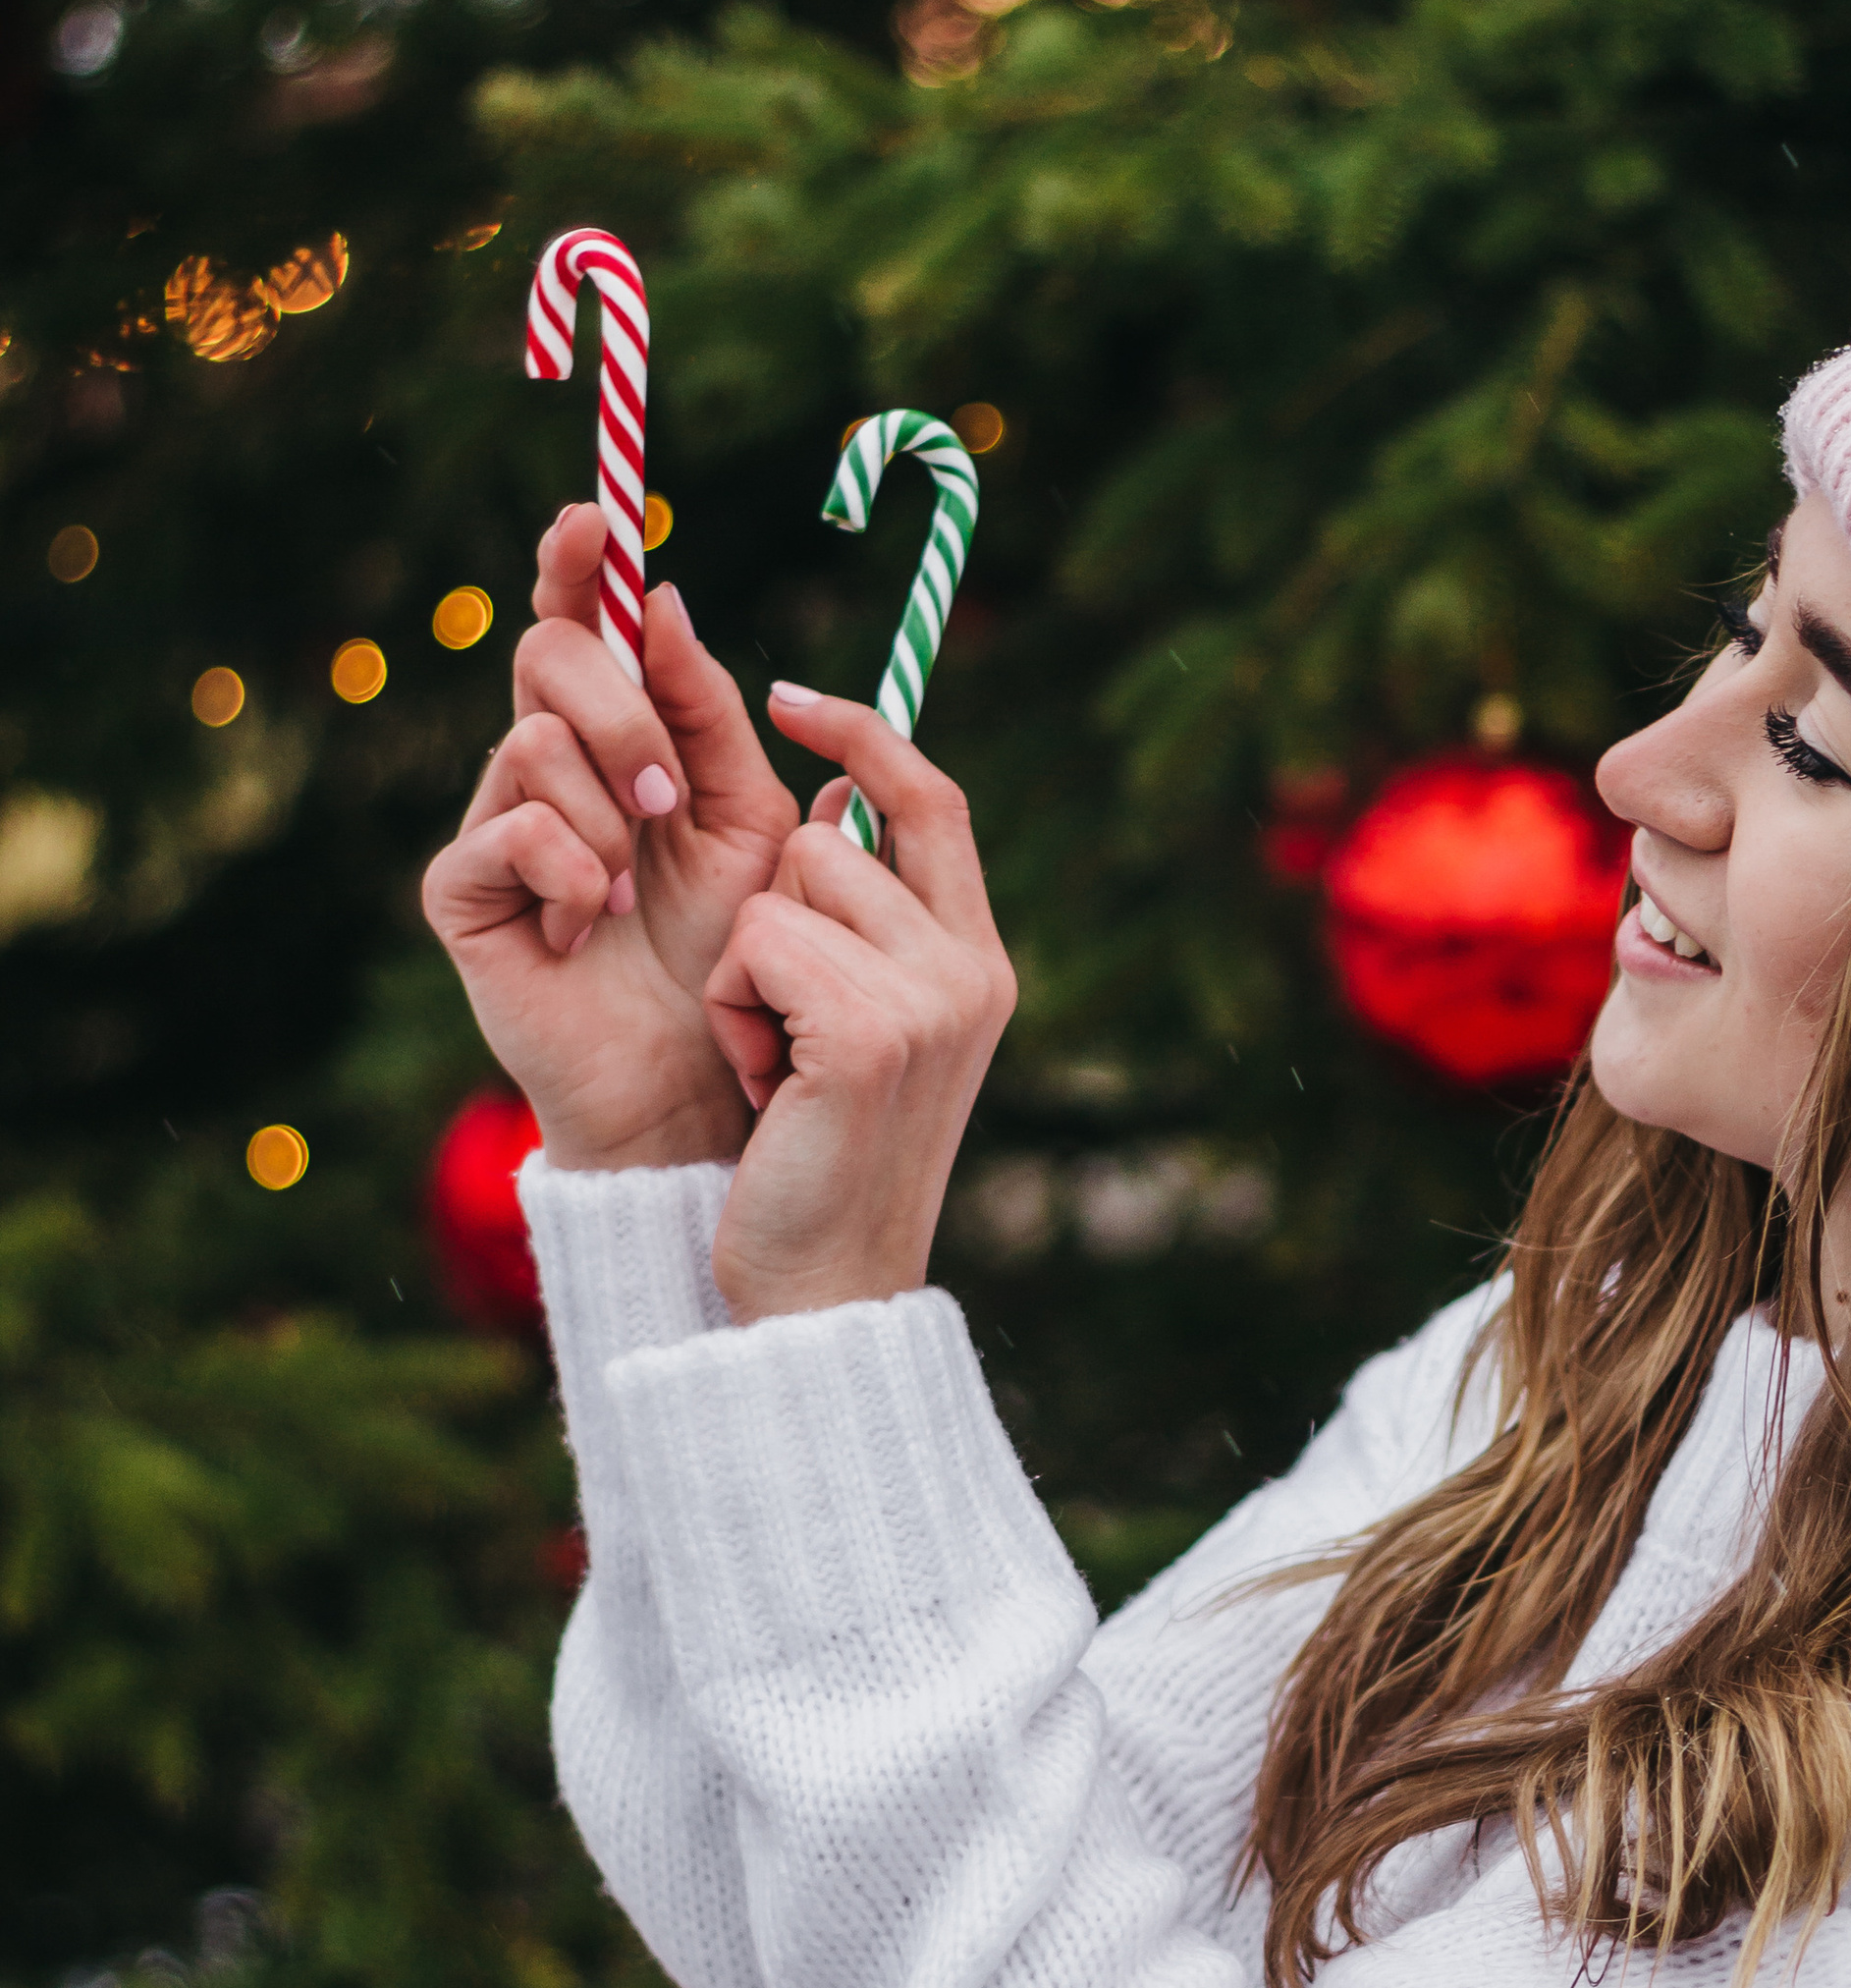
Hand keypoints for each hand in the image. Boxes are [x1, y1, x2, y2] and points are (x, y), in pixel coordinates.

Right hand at [420, 507, 799, 1170]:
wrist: (701, 1078)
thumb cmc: (733, 949)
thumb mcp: (748, 817)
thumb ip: (706, 711)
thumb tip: (658, 597)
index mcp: (616, 737)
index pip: (579, 624)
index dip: (574, 565)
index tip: (592, 514)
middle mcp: (545, 766)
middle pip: (547, 656)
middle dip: (622, 713)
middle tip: (668, 799)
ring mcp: (494, 824)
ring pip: (534, 740)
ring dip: (610, 816)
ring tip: (636, 894)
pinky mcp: (460, 891)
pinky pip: (509, 830)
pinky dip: (572, 874)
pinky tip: (591, 928)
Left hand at [702, 688, 1017, 1320]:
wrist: (823, 1289)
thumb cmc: (820, 1161)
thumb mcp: (857, 1025)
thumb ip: (865, 921)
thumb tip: (837, 797)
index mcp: (981, 962)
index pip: (936, 795)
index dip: (863, 732)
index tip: (790, 698)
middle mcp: (971, 969)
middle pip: (834, 836)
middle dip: (772, 915)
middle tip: (785, 1030)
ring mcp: (929, 998)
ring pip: (785, 884)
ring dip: (745, 968)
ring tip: (776, 1062)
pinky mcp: (869, 1029)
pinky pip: (756, 943)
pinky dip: (733, 1010)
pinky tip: (767, 1087)